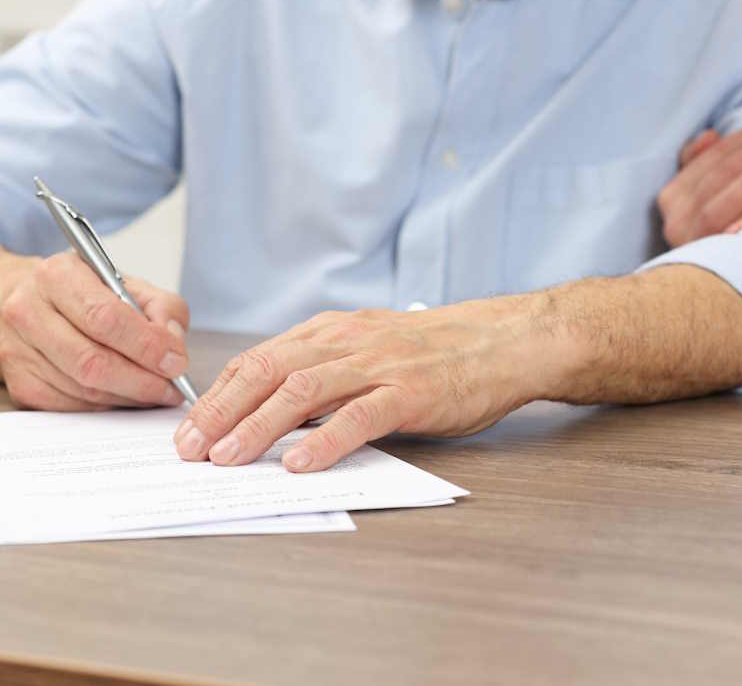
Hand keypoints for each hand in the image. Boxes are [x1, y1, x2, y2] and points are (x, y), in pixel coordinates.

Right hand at [0, 250, 190, 409]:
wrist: (34, 300)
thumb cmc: (87, 292)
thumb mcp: (131, 284)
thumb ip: (162, 308)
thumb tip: (173, 346)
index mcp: (60, 276)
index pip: (106, 317)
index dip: (146, 345)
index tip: (176, 362)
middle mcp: (30, 311)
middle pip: (92, 361)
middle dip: (142, 380)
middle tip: (172, 388)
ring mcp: (18, 350)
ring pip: (83, 389)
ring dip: (129, 396)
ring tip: (157, 392)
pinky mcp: (20, 382)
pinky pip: (71, 405)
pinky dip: (108, 405)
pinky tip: (127, 395)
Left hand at [173, 294, 554, 471]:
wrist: (498, 340)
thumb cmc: (434, 350)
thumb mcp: (369, 346)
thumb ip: (326, 369)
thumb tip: (274, 411)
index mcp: (332, 331)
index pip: (260, 358)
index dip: (219, 393)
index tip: (190, 426)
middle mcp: (347, 341)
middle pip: (269, 371)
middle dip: (221, 410)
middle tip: (189, 449)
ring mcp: (379, 365)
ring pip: (303, 390)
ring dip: (257, 426)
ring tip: (226, 458)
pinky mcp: (411, 392)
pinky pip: (360, 415)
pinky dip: (325, 440)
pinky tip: (298, 464)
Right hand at [658, 108, 741, 246]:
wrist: (689, 309)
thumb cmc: (714, 251)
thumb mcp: (703, 205)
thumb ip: (701, 169)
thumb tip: (709, 135)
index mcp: (674, 192)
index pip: (721, 149)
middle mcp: (672, 208)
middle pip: (725, 161)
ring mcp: (681, 227)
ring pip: (723, 179)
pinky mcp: (694, 244)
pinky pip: (724, 207)